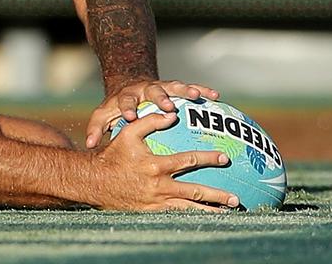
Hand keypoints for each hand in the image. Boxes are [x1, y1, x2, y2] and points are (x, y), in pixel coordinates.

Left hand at [84, 78, 219, 148]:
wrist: (128, 84)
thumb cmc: (117, 107)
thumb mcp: (105, 115)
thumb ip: (97, 128)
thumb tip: (89, 144)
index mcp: (126, 96)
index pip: (125, 101)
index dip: (128, 107)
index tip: (131, 116)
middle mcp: (144, 89)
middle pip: (152, 90)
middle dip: (160, 97)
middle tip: (169, 107)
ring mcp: (160, 86)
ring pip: (173, 86)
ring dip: (185, 90)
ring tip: (197, 95)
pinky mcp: (174, 87)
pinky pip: (190, 87)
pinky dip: (202, 90)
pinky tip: (215, 96)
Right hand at [91, 111, 238, 210]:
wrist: (95, 180)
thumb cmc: (113, 155)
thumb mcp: (127, 133)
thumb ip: (150, 121)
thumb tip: (172, 114)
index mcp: (156, 165)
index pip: (189, 161)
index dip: (208, 158)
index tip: (224, 157)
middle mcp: (159, 185)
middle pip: (195, 192)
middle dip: (217, 196)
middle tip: (235, 199)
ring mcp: (156, 201)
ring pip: (188, 208)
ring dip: (209, 211)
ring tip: (226, 213)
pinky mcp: (151, 211)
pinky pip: (176, 215)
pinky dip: (192, 216)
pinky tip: (204, 217)